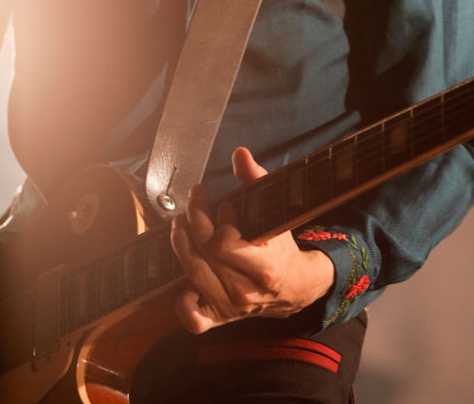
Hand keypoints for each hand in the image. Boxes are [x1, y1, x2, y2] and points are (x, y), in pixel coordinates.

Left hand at [171, 146, 334, 334]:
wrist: (293, 286)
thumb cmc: (280, 245)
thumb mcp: (273, 212)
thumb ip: (256, 180)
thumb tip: (239, 153)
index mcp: (264, 268)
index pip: (223, 245)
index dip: (218, 221)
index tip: (225, 205)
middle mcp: (245, 292)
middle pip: (203, 255)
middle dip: (194, 220)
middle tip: (195, 199)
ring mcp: (231, 308)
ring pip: (193, 275)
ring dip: (180, 245)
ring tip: (180, 222)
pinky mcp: (219, 317)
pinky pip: (193, 319)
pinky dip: (183, 303)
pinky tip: (183, 280)